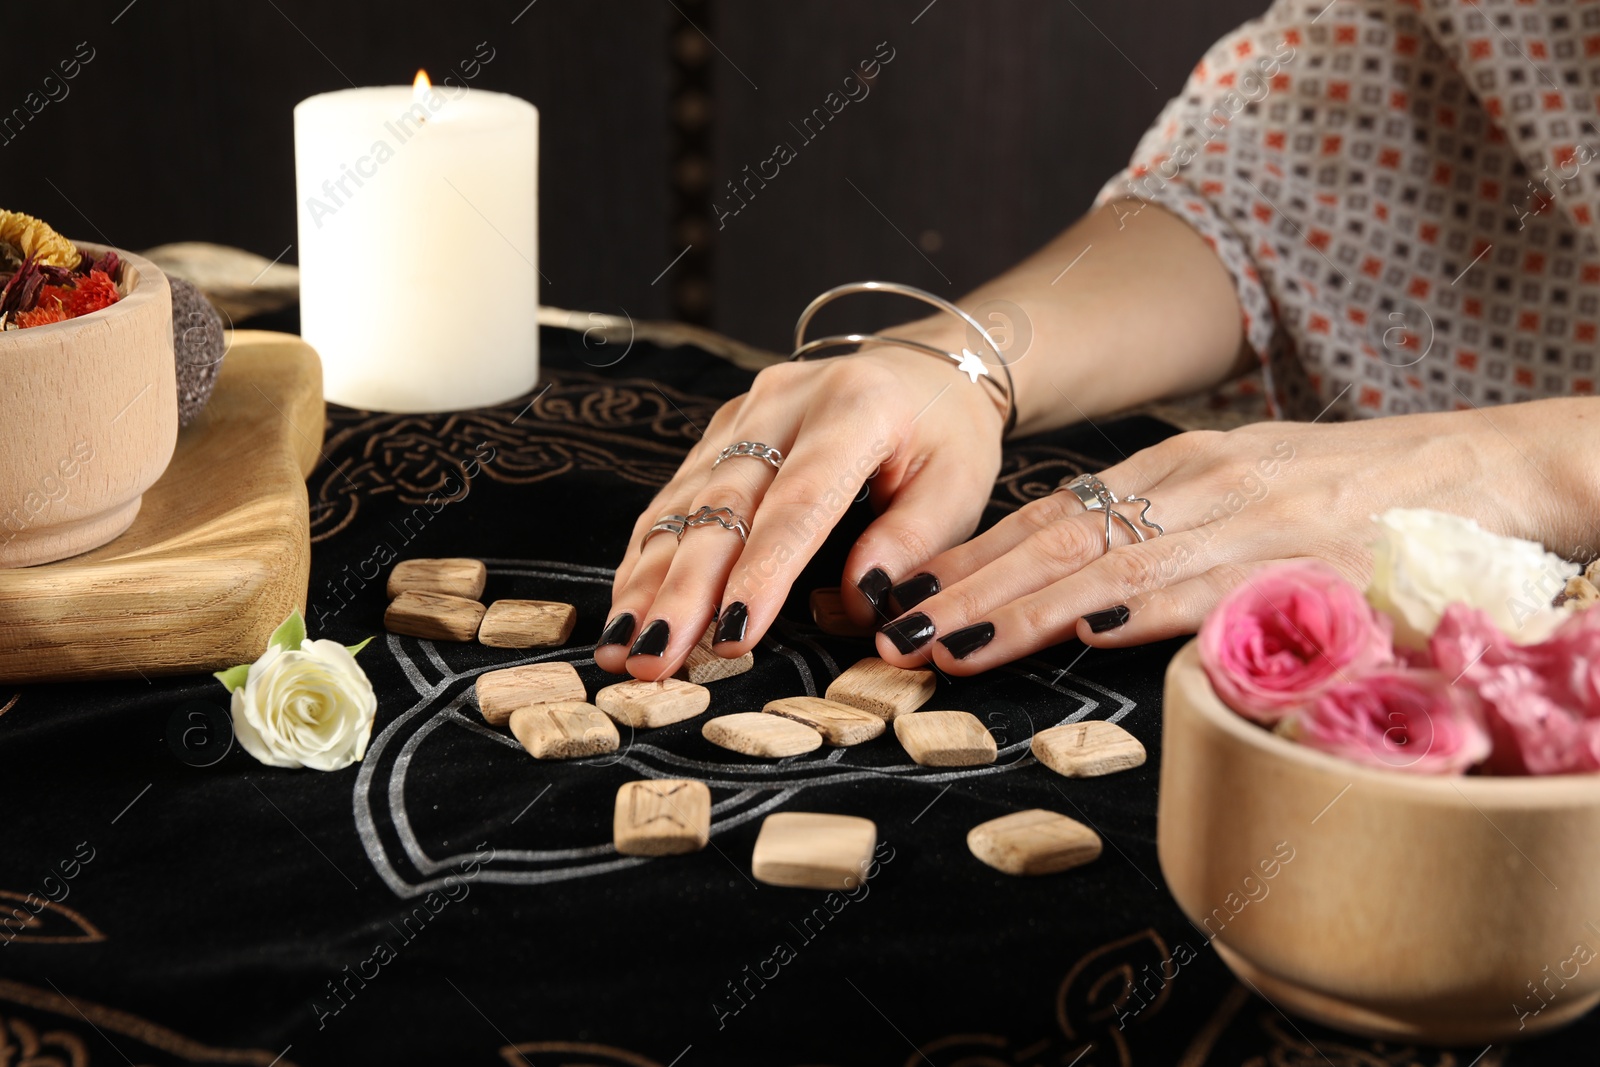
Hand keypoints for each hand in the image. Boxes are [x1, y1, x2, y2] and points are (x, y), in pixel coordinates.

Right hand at [596, 347, 1005, 678]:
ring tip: (625, 647)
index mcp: (856, 408)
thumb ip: (912, 544)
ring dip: (649, 580)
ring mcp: (744, 413)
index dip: (762, 572)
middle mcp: (786, 402)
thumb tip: (858, 601)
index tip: (734, 635)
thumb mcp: (959, 488)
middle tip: (655, 657)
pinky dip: (649, 557)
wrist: (923, 371)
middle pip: (723, 505)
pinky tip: (628, 607)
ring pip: (685, 503)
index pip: (800, 502)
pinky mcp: (721, 431)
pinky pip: (676, 498)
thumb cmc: (947, 437)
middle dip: (683, 590)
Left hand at [871, 408, 1553, 671]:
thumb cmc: (1360, 495)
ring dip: (1021, 608)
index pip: (1049, 515)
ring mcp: (1250, 516)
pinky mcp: (1308, 555)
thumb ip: (1174, 539)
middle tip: (889, 630)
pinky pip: (1211, 586)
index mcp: (1177, 470)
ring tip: (947, 644)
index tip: (902, 594)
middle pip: (1056, 537)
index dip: (970, 558)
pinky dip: (1142, 608)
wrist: (1492, 468)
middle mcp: (1198, 482)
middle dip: (966, 588)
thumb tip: (1090, 595)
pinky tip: (1083, 630)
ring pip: (1112, 563)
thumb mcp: (1249, 498)